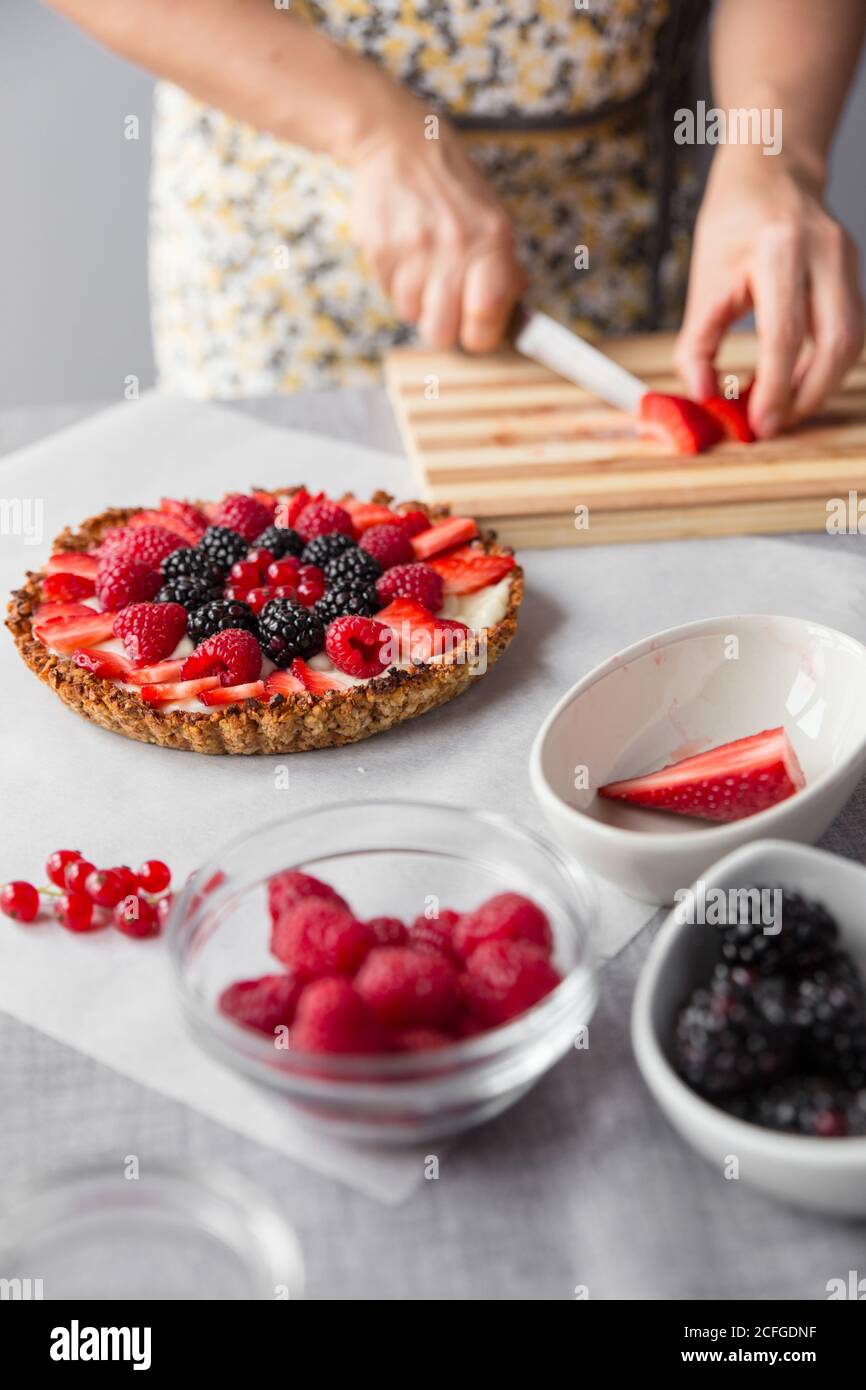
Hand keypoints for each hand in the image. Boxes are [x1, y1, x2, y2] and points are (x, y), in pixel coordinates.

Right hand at [349, 115, 525, 351]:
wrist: (399, 143)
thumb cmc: (452, 188)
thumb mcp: (493, 219)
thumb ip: (505, 268)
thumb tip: (515, 315)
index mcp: (492, 242)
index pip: (486, 318)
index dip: (480, 336)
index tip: (477, 331)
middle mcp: (454, 246)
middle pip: (442, 333)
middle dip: (443, 326)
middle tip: (445, 306)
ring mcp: (413, 249)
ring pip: (411, 315)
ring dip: (416, 301)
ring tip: (422, 269)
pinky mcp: (380, 249)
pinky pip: (388, 292)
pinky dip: (395, 282)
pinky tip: (403, 253)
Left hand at [675, 151, 864, 437]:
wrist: (772, 167)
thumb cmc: (733, 220)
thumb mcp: (704, 279)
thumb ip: (698, 345)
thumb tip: (703, 396)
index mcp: (778, 251)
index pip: (785, 335)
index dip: (776, 388)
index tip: (761, 423)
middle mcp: (823, 253)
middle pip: (837, 342)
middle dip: (810, 394)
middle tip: (778, 423)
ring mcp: (847, 260)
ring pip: (853, 341)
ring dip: (821, 383)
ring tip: (785, 404)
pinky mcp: (854, 270)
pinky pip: (850, 329)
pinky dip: (826, 362)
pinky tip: (798, 376)